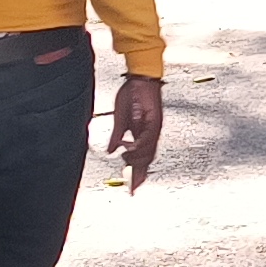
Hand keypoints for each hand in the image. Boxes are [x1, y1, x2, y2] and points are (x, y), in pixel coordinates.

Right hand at [109, 76, 164, 191]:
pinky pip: (149, 137)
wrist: (140, 78)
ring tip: (127, 162)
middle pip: (147, 160)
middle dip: (139, 175)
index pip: (140, 158)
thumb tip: (110, 151)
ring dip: (138, 159)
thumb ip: (116, 136)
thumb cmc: (133, 94)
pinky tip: (132, 149)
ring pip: (149, 151)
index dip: (137, 173)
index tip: (132, 188)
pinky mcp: (155, 120)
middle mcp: (150, 134)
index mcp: (142, 134)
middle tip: (133, 187)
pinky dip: (141, 145)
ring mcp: (153, 128)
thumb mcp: (119, 118)